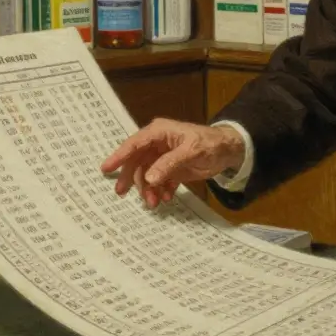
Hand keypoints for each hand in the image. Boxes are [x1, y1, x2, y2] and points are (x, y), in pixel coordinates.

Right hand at [99, 119, 246, 208]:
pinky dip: (160, 190)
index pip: (134, 144)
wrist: (229, 151)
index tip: (105, 169)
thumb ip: (169, 164)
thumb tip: (149, 178)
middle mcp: (157, 144)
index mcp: (159, 132)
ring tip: (154, 202)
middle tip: (122, 193)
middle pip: (136, 161)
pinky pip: (159, 181)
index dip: (119, 156)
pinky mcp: (170, 169)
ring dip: (148, 189)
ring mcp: (163, 157)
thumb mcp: (191, 152)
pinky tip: (166, 197)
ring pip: (147, 175)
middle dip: (132, 178)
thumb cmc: (210, 144)